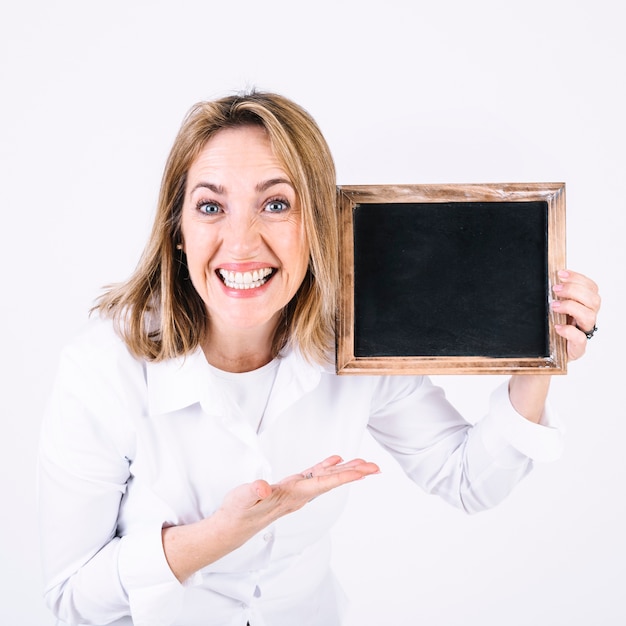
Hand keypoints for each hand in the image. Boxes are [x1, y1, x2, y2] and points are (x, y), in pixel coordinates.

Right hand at [221, 455, 379, 529]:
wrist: (232, 527)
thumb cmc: (238, 513)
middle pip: (332, 482)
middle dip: (354, 474)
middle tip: (375, 467)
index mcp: (292, 495)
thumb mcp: (243, 499)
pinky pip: (313, 476)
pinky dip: (326, 467)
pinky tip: (334, 460)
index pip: (324, 484)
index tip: (364, 471)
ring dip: (344, 470)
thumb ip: (253, 492)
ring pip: (326, 478)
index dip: (344, 476)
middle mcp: (299, 495)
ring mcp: (296, 492)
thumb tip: (263, 487)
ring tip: (362, 462)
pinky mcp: (290, 488)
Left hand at [551, 269, 600, 360]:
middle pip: (594, 300)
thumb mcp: (552, 308)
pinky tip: (556, 327)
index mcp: (584, 305)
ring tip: (554, 306)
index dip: (578, 278)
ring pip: (590, 316)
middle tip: (555, 289)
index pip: (591, 288)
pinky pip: (580, 339)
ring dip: (571, 307)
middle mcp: (587, 318)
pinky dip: (568, 331)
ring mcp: (583, 332)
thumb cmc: (551, 328)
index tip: (560, 274)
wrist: (547, 352)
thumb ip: (555, 295)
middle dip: (574, 290)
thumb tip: (549, 279)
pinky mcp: (577, 348)